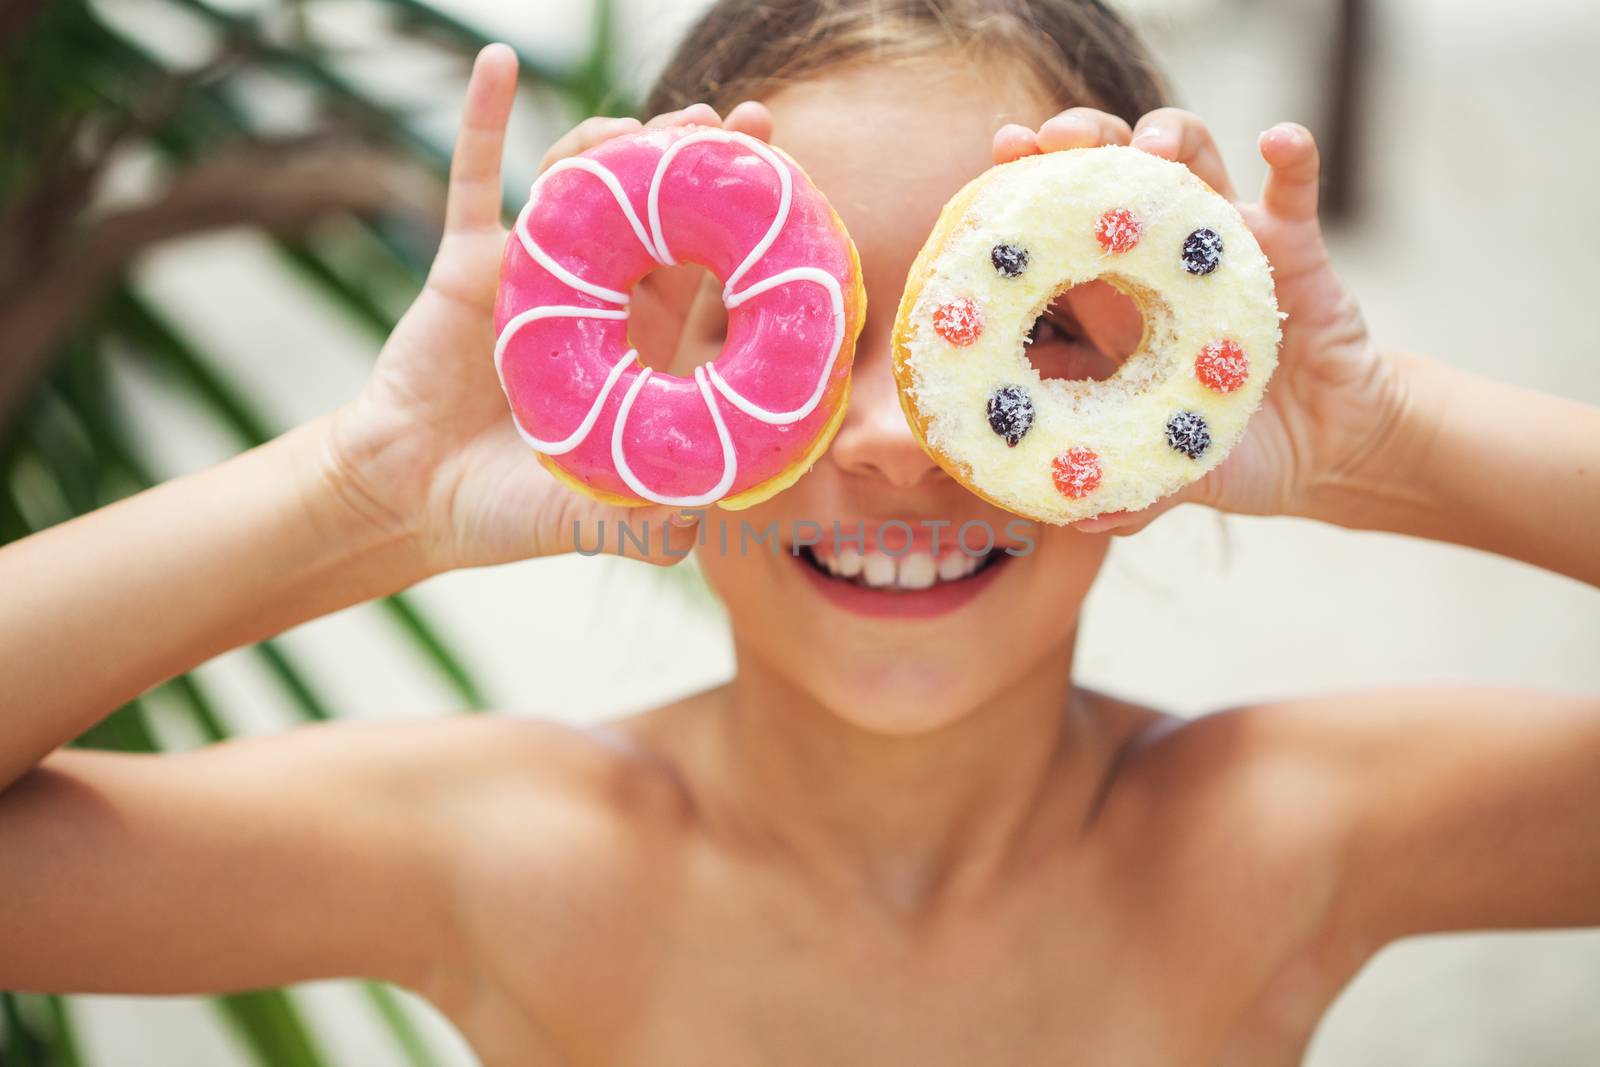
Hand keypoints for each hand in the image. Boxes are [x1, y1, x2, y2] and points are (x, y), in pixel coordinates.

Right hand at [322, 44, 771, 570]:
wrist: (411, 505)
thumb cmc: (515, 515)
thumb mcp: (606, 518)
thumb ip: (665, 515)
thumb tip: (730, 507)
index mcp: (647, 349)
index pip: (714, 274)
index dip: (751, 230)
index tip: (790, 183)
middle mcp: (601, 300)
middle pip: (658, 211)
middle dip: (698, 164)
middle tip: (738, 127)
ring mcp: (534, 272)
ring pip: (580, 184)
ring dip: (614, 142)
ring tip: (646, 124)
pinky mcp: (468, 263)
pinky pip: (474, 177)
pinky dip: (485, 117)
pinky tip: (500, 60)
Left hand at [993, 108, 1403, 533]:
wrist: (1324, 452)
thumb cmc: (1227, 455)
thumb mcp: (1173, 476)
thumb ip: (1129, 494)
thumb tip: (1078, 518)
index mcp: (1111, 309)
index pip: (1055, 239)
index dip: (1024, 196)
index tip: (998, 161)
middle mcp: (1159, 262)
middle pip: (1110, 177)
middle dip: (1080, 142)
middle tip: (1057, 138)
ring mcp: (1225, 245)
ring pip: (1192, 163)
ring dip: (1170, 136)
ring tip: (1151, 143)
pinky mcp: (1295, 246)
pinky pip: (1294, 189)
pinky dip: (1291, 158)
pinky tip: (1278, 140)